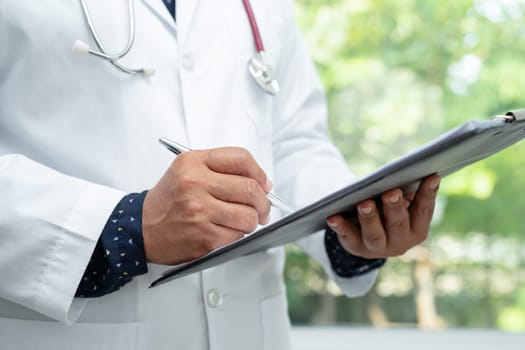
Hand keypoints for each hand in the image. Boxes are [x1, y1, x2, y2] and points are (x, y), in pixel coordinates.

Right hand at [142, 147, 271, 264]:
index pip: (240, 158)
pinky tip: (226, 231)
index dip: (259, 172)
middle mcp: (195, 184)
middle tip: (262, 207)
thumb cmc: (169, 200)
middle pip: (250, 189)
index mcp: (193, 163)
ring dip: (252, 220)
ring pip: (249, 216)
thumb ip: (221, 168)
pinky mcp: (204, 237)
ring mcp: (200, 212)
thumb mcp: (186, 169)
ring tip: (242, 220)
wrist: (141, 228)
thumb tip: (262, 183)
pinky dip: (238, 235)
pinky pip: (238, 236)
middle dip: (263, 201)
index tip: (264, 183)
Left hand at [326, 174, 440, 258]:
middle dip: (395, 207)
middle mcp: (400, 242)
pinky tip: (333, 217)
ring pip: (374, 235)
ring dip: (370, 218)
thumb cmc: (387, 210)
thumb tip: (408, 171)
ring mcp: (377, 247)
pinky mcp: (355, 247)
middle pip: (398, 224)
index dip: (428, 194)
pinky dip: (341, 227)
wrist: (366, 236)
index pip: (423, 211)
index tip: (431, 176)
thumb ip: (405, 191)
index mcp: (417, 229)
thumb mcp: (399, 202)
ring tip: (365, 203)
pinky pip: (347, 237)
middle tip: (392, 192)